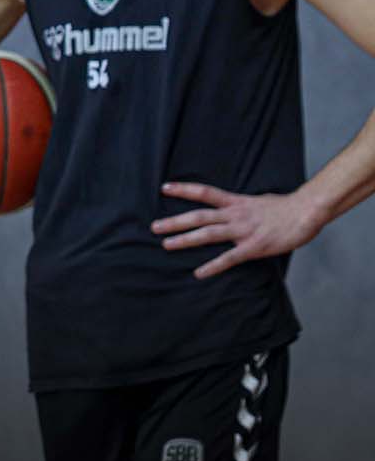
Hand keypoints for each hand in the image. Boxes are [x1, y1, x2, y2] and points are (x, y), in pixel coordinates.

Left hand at [154, 182, 322, 278]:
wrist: (306, 212)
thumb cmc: (284, 208)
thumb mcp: (257, 200)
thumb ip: (241, 206)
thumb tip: (231, 207)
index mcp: (236, 202)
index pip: (205, 193)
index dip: (184, 190)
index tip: (164, 188)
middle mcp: (235, 215)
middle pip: (199, 216)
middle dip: (175, 222)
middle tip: (154, 227)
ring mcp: (243, 231)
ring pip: (208, 234)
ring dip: (186, 240)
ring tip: (167, 245)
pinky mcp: (254, 247)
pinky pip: (229, 258)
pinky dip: (213, 266)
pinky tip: (199, 273)